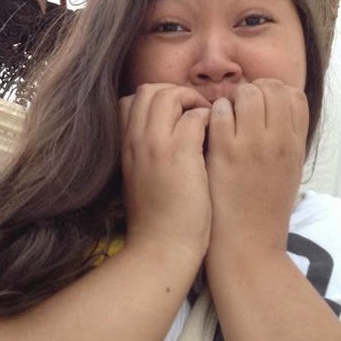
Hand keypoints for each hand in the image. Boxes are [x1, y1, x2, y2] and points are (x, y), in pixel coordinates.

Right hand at [119, 84, 211, 263]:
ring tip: (206, 124)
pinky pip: (195, 116)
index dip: (155, 101)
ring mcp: (156, 144)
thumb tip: (168, 133)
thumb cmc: (157, 219)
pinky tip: (215, 139)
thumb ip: (146, 153)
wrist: (160, 249)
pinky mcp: (180, 154)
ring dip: (192, 102)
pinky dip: (209, 120)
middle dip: (175, 94)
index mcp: (124, 146)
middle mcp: (136, 139)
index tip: (174, 117)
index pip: (130, 100)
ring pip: (169, 94)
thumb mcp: (140, 179)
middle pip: (149, 90)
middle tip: (194, 114)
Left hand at [205, 79, 308, 259]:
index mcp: (296, 145)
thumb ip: (286, 138)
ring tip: (225, 118)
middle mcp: (279, 141)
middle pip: (272, 87)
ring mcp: (252, 144)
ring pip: (246, 93)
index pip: (294, 94)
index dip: (275, 92)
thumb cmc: (264, 209)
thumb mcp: (289, 171)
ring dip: (232, 99)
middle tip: (239, 108)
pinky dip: (213, 113)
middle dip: (253, 90)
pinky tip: (210, 130)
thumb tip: (276, 108)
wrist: (246, 245)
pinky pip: (219, 111)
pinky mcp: (225, 152)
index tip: (261, 105)